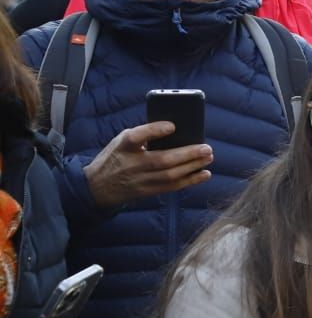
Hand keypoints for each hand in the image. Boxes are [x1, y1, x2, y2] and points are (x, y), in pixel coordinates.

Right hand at [84, 122, 212, 208]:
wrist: (98, 186)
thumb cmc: (117, 157)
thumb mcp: (122, 141)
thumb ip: (143, 135)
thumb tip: (176, 129)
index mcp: (124, 146)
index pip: (137, 136)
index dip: (155, 131)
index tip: (172, 126)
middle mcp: (132, 164)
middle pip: (162, 160)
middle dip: (187, 154)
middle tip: (206, 148)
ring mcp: (140, 179)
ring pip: (170, 175)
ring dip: (193, 167)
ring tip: (208, 157)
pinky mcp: (148, 191)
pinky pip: (172, 186)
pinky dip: (191, 180)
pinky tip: (204, 173)